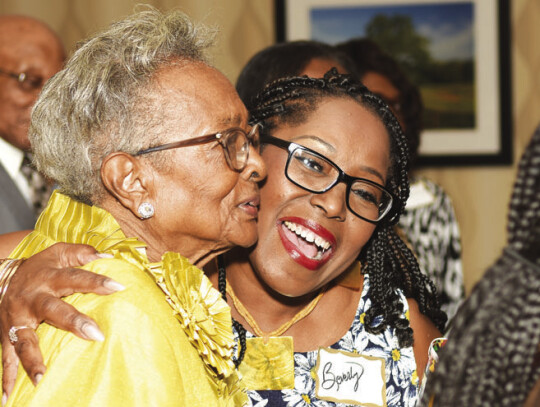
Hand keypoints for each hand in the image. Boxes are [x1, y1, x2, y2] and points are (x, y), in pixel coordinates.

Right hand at [0, 243, 123, 399]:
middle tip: (96, 334)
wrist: (1, 277)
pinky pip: (7, 357)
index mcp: (49, 277)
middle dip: (73, 322)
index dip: (97, 281)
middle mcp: (32, 299)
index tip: (119, 287)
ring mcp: (17, 319)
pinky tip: (8, 397)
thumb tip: (108, 256)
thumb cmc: (40, 267)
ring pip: (25, 340)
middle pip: (54, 309)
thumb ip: (82, 253)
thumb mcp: (58, 253)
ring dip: (33, 359)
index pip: (76, 278)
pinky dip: (7, 377)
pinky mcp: (7, 335)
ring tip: (41, 378)